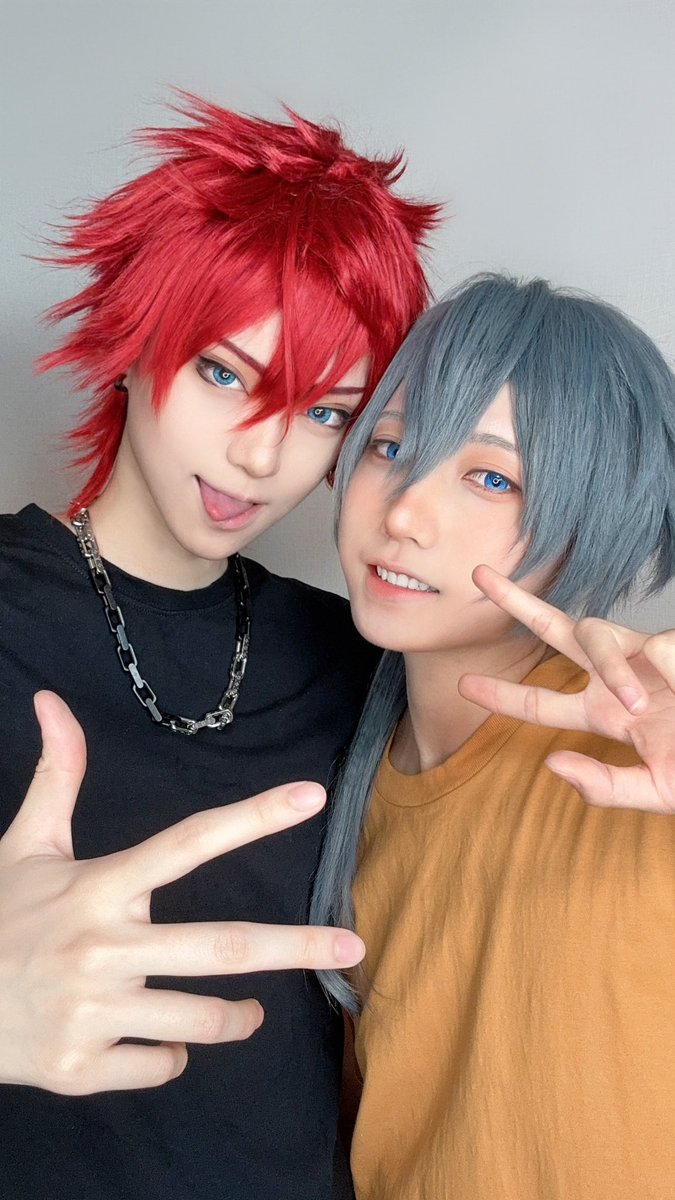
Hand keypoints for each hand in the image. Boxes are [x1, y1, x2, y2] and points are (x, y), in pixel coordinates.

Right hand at [0, 691, 363, 1094]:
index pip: (189, 841)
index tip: (312, 795)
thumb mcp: (25, 845)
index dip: (254, 816)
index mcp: (98, 887)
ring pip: (202, 1018)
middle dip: (296, 946)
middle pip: (221, 946)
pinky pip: (161, 1064)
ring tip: (250, 1011)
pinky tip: (159, 1040)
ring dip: (238, 1017)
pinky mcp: (83, 1067)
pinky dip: (172, 1053)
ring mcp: (94, 1011)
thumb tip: (51, 700)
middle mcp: (102, 947)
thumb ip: (56, 776)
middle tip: (352, 948)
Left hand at [458, 565, 674, 812]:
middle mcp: (617, 679)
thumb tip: (552, 765)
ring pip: (598, 634)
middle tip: (478, 574)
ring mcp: (645, 657)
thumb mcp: (656, 792)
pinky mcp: (671, 647)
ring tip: (640, 702)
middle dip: (518, 603)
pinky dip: (668, 672)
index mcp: (607, 714)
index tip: (463, 683)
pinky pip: (656, 648)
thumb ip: (606, 786)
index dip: (503, 693)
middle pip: (556, 632)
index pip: (543, 702)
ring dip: (610, 667)